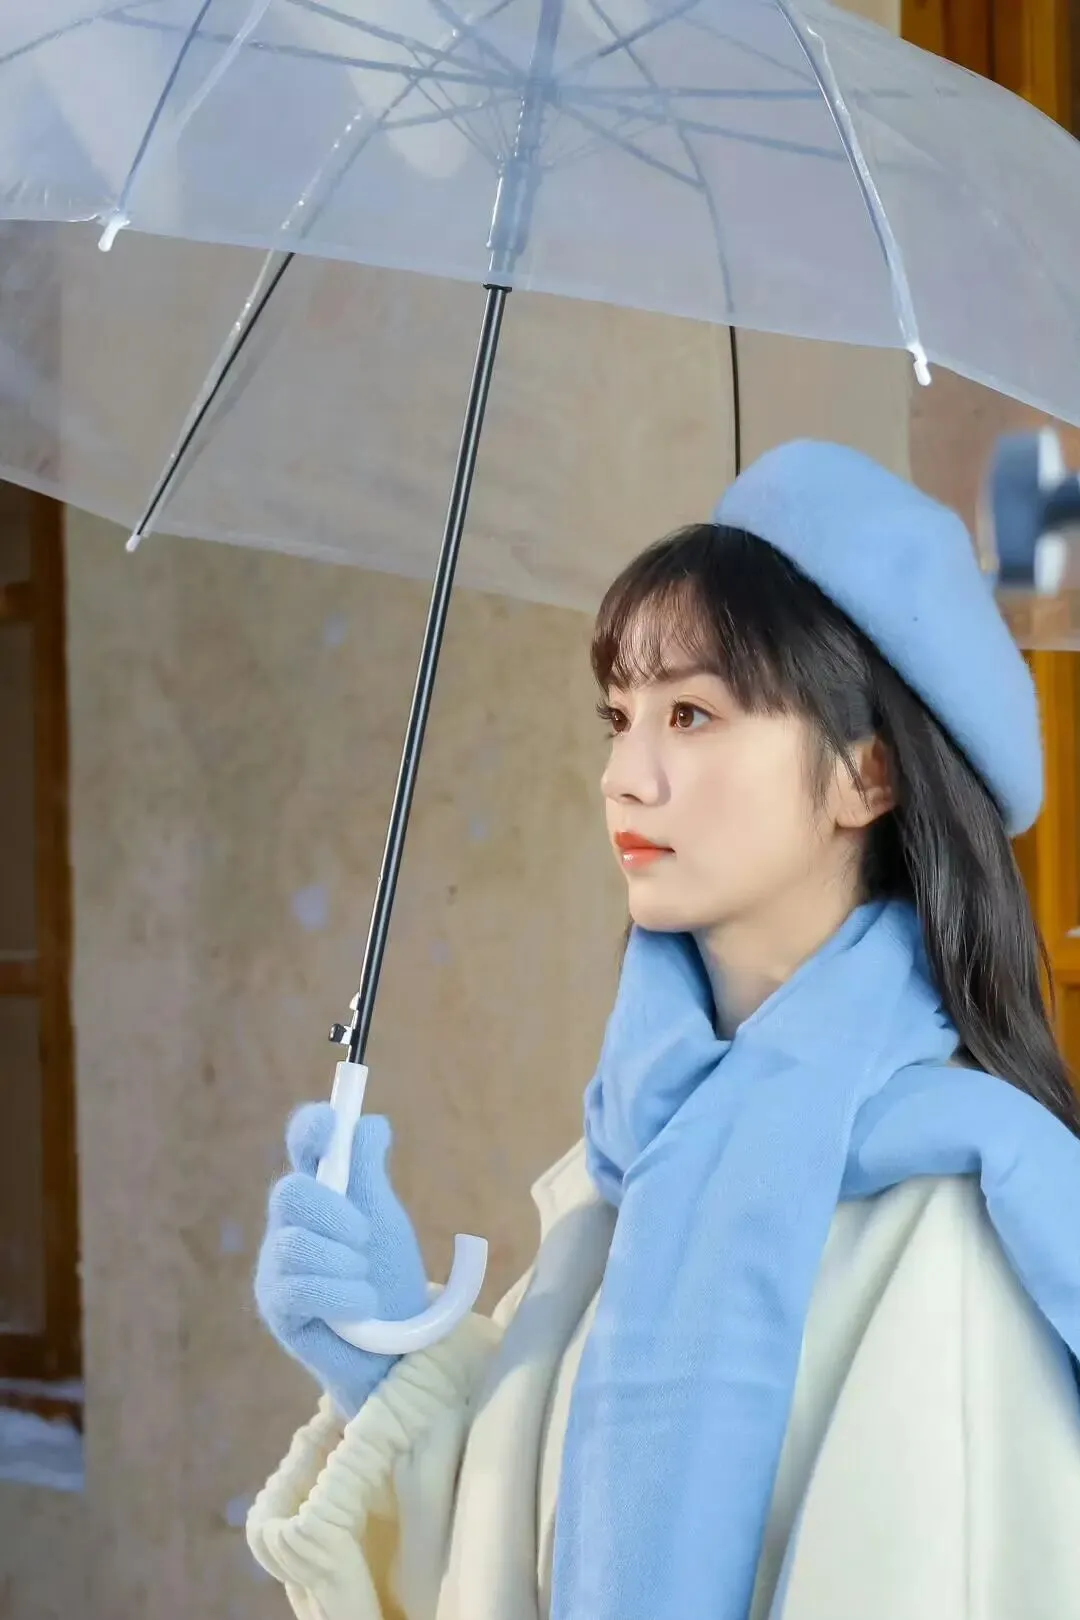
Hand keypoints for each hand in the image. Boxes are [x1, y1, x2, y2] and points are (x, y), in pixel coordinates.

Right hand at [255, 1102, 429, 1419]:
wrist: (400, 1350)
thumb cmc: (390, 1280)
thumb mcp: (386, 1221)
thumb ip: (371, 1173)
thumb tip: (371, 1123)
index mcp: (319, 1195)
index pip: (303, 1148)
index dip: (310, 1129)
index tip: (331, 1123)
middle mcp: (291, 1225)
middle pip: (290, 1192)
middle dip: (333, 1211)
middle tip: (364, 1235)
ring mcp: (278, 1267)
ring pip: (293, 1244)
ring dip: (341, 1261)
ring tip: (364, 1279)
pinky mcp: (277, 1308)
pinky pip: (297, 1288)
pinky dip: (340, 1294)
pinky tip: (361, 1304)